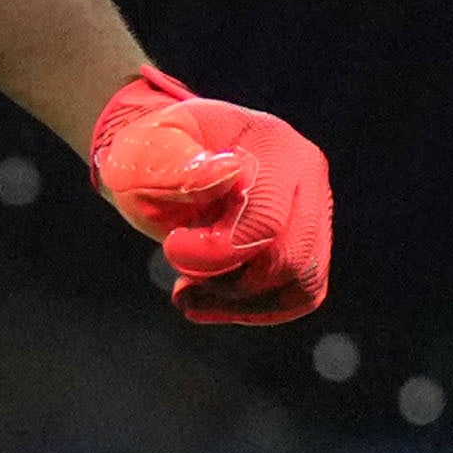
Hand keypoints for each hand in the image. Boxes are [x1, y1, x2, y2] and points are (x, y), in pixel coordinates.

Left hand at [87, 68, 330, 326]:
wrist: (162, 162)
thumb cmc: (148, 155)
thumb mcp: (139, 153)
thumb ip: (172, 164)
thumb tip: (229, 174)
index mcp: (271, 144)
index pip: (265, 220)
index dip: (214, 252)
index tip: (171, 247)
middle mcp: (305, 173)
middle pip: (290, 258)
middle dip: (228, 282)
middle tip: (180, 277)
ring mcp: (313, 208)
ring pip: (303, 283)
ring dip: (240, 302)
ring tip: (189, 291)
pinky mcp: (308, 242)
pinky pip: (301, 294)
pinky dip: (255, 308)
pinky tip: (210, 299)